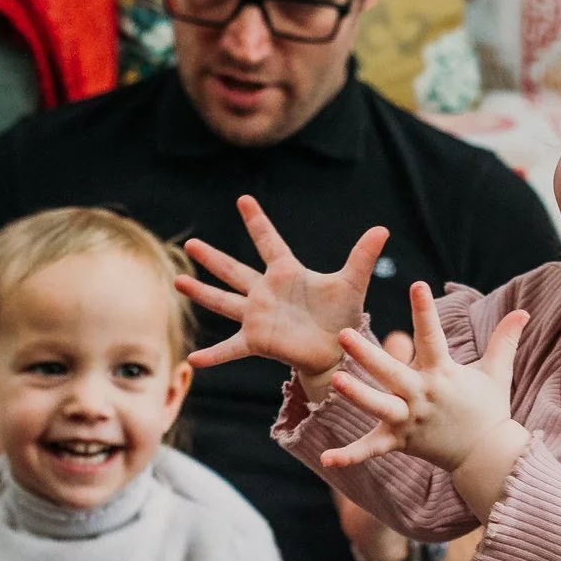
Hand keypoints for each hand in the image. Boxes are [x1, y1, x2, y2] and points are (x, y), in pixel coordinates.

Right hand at [177, 195, 387, 384]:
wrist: (338, 350)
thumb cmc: (343, 315)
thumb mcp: (352, 283)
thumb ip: (362, 256)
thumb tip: (383, 229)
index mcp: (287, 273)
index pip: (269, 242)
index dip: (258, 222)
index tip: (244, 200)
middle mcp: (266, 292)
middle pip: (234, 270)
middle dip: (213, 258)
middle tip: (191, 243)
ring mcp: (258, 316)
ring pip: (224, 301)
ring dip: (201, 292)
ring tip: (178, 281)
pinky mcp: (257, 340)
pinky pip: (231, 348)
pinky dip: (213, 355)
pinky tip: (193, 360)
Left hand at [326, 282, 530, 513]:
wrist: (487, 456)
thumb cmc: (489, 410)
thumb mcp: (497, 373)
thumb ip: (504, 341)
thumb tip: (523, 312)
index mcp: (442, 374)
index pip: (432, 336)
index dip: (425, 310)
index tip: (416, 285)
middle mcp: (422, 395)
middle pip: (392, 372)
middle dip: (368, 354)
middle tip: (343, 334)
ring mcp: (410, 420)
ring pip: (379, 407)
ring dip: (357, 395)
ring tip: (336, 380)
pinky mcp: (401, 442)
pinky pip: (372, 449)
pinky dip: (350, 455)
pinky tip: (326, 458)